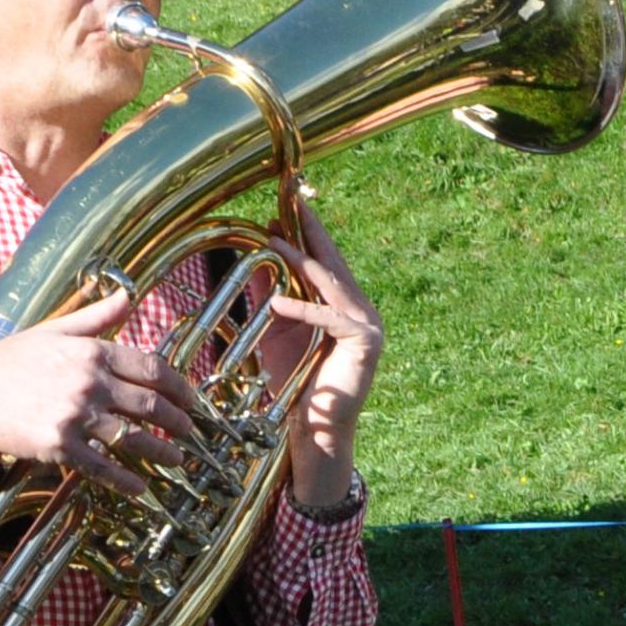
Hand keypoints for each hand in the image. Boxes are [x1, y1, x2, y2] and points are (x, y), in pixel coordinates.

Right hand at [0, 288, 209, 491]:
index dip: (181, 387)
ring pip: (134, 437)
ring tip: (178, 460)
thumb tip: (128, 295)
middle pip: (150, 405)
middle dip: (179, 422)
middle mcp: (88, 381)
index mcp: (91, 351)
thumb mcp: (53, 330)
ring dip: (162, 452)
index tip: (194, 401)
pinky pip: (102, 467)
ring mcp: (74, 414)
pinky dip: (125, 480)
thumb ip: (95, 317)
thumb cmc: (8, 361)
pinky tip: (141, 488)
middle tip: (192, 434)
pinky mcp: (57, 445)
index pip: (152, 368)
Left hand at [261, 196, 384, 414]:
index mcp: (343, 305)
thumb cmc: (297, 380)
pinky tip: (277, 303)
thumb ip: (273, 296)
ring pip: (332, 285)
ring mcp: (369, 324)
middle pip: (333, 263)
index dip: (305, 234)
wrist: (316, 424)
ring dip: (302, 261)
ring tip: (276, 241)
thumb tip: (257, 261)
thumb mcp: (278, 330)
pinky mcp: (366, 342)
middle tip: (293, 201)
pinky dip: (302, 310)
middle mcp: (361, 309)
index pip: (324, 261)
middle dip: (311, 231)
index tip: (284, 209)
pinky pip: (330, 318)